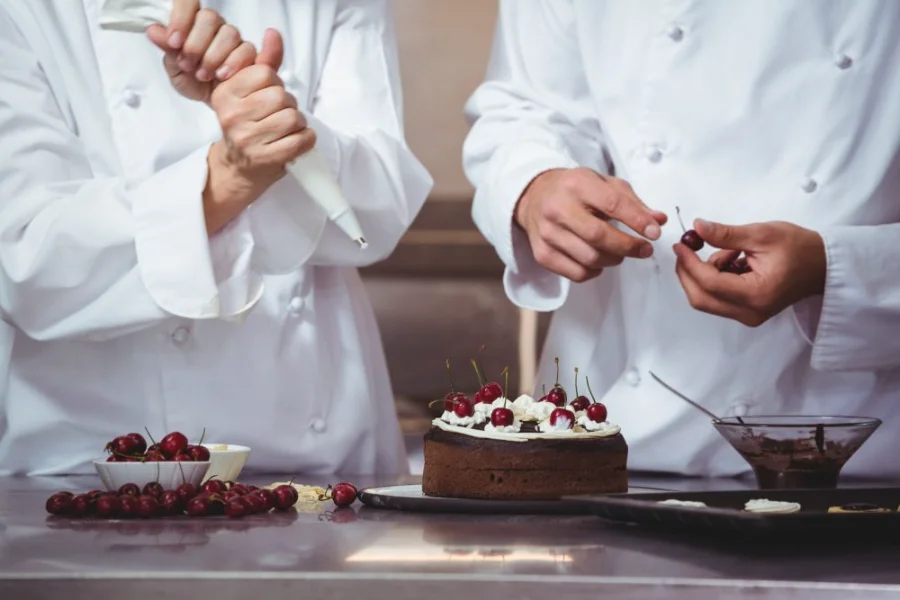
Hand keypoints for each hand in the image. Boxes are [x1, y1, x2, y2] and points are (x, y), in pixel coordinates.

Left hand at [146, 0, 255, 102]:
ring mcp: (233, 38)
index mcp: (192, 22)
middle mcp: (214, 26)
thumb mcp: (175, 69)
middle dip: (196, 44)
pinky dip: (231, 63)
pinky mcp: (248, 53)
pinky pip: (245, 49)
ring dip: (212, 56)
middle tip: (187, 64)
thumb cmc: (194, 82)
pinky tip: (221, 75)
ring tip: (202, 75)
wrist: (214, 104)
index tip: (174, 42)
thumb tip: (154, 31)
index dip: (181, 18)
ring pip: (228, 33)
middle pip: (209, 17)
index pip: (188, 2)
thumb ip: (168, 49)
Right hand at [201, 29, 315, 233]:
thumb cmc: (248, 124)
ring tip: (286, 128)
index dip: (274, 83)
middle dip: (288, 104)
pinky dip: (306, 139)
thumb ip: (264, 61)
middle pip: (281, 96)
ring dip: (297, 123)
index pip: (265, 74)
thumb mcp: (249, 90)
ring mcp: (248, 140)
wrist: (239, 167)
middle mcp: (232, 116)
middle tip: (279, 114)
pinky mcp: (266, 159)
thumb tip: (273, 34)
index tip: (267, 95)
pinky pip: (301, 140)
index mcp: (224, 94)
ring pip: (293, 117)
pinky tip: (297, 140)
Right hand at [515, 168, 666, 281]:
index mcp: (577, 185)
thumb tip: (658, 221)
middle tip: (644, 249)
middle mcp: (558, 208)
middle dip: (628, 246)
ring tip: (620, 252)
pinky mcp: (542, 254)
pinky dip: (595, 271)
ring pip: (590, 258)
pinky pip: (577, 274)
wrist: (533, 196)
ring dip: (614, 259)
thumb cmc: (574, 189)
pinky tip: (599, 260)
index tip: (654, 233)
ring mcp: (548, 233)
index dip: (637, 221)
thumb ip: (632, 202)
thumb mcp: (603, 184)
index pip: (612, 204)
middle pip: (599, 236)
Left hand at [673, 219, 826, 326]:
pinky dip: (715, 278)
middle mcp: (750, 312)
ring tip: (731, 251)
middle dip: (688, 272)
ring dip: (705, 273)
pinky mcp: (746, 312)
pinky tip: (734, 261)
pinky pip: (717, 299)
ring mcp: (748, 316)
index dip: (689, 263)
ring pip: (706, 299)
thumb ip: (726, 234)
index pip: (709, 283)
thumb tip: (696, 227)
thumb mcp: (762, 234)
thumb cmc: (800, 248)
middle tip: (688, 248)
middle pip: (700, 298)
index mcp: (756, 294)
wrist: (823, 266)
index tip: (680, 245)